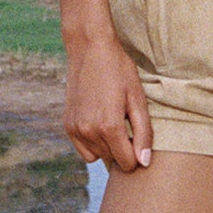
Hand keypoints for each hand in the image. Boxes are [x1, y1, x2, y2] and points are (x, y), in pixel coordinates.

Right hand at [64, 28, 153, 172]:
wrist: (90, 49)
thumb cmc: (119, 71)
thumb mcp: (138, 99)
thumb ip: (143, 133)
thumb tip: (144, 162)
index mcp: (109, 127)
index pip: (128, 163)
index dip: (138, 154)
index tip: (139, 136)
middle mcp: (89, 132)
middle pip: (113, 160)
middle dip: (123, 149)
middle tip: (127, 124)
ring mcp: (75, 129)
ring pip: (97, 156)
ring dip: (108, 147)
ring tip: (113, 123)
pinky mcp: (67, 125)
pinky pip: (83, 149)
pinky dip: (93, 143)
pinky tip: (99, 123)